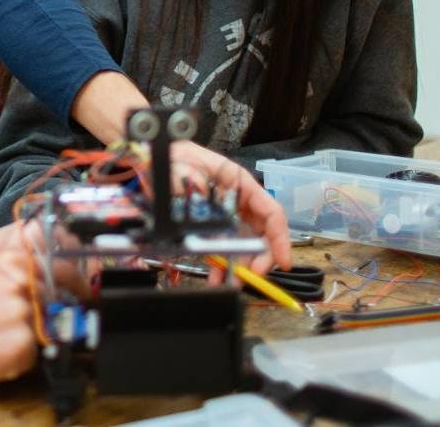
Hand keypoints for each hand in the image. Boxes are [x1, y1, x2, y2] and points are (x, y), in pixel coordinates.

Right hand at [0, 246, 34, 384]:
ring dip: (21, 340)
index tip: (45, 298)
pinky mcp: (22, 340)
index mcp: (8, 262)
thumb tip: (41, 291)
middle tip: (4, 329)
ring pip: (39, 330)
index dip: (47, 288)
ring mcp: (21, 311)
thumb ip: (10, 281)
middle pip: (45, 302)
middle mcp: (19, 283)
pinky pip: (31, 355)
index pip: (46, 271)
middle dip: (33, 318)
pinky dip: (16, 361)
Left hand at [168, 141, 291, 271]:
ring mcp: (227, 215)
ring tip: (230, 282)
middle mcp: (238, 201)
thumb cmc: (175, 156)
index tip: (282, 261)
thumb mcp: (179, 162)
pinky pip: (224, 249)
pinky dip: (223, 265)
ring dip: (241, 266)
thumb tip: (195, 190)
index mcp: (239, 182)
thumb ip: (184, 176)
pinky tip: (216, 277)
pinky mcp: (213, 227)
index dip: (279, 237)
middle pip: (262, 233)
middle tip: (250, 276)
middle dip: (260, 258)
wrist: (156, 162)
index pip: (270, 211)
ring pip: (244, 245)